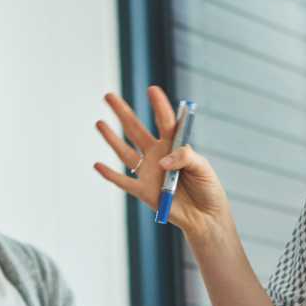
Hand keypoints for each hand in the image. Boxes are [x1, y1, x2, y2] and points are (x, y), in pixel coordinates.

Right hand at [94, 84, 232, 242]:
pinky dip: (110, 175)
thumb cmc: (208, 188)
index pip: (164, 121)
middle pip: (136, 130)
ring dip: (111, 138)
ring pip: (125, 152)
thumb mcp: (203, 168)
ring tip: (99, 123)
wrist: (206, 216)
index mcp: (174, 145)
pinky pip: (124, 182)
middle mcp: (158, 155)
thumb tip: (161, 161)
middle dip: (123, 112)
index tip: (152, 89)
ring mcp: (149, 173)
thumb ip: (185, 158)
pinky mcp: (144, 192)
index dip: (159, 105)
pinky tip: (98, 165)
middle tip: (109, 96)